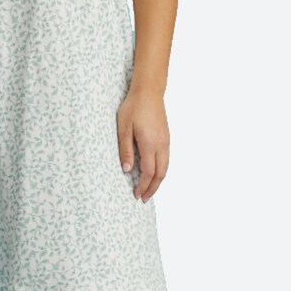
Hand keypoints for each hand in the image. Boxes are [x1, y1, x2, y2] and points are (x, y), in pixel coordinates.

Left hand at [117, 87, 169, 201]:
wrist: (149, 91)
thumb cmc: (133, 107)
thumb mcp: (123, 128)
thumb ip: (126, 150)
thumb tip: (127, 170)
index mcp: (150, 143)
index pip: (149, 172)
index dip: (143, 186)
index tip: (136, 194)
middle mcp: (161, 144)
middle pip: (161, 174)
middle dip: (152, 188)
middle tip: (144, 199)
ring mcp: (166, 141)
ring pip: (166, 168)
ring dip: (158, 181)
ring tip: (149, 190)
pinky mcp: (166, 138)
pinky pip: (166, 159)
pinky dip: (161, 171)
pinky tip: (154, 174)